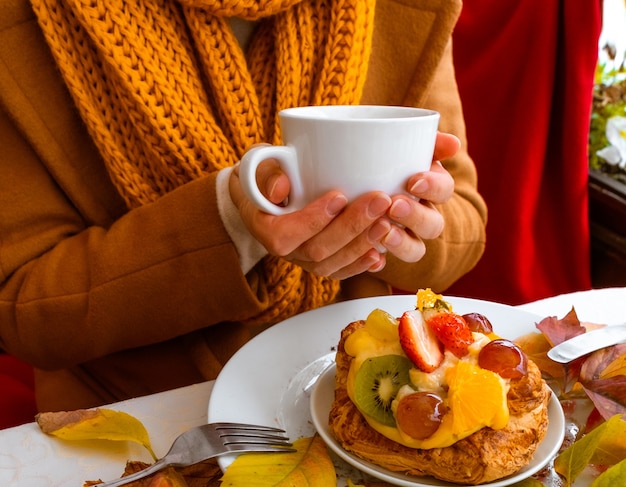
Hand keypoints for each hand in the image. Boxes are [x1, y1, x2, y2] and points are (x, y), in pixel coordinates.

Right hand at [229, 131, 458, 278]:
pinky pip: (341, 271)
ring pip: (332, 264)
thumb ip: (266, 172)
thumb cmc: (265, 174)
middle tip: (379, 200)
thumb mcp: (258, 164)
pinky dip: (361, 264)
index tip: (338, 196)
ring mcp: (303, 259)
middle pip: (316, 250)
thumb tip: (280, 188)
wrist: (267, 192)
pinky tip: (380, 253)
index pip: (283, 235)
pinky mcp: (321, 261)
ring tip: (386, 222)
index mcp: (262, 226)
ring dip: (361, 244)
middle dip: (350, 227)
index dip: (312, 220)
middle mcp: (283, 249)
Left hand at [377, 132, 458, 261]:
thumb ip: (422, 139)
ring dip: (403, 244)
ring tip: (384, 232)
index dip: (434, 188)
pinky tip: (371, 257)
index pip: (443, 190)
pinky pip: (383, 264)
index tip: (413, 182)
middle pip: (433, 225)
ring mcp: (400, 236)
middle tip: (394, 206)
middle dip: (416, 216)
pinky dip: (378, 263)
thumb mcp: (393, 142)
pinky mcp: (376, 252)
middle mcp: (419, 215)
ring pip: (415, 250)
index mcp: (427, 188)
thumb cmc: (371, 154)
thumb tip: (454, 145)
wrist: (333, 172)